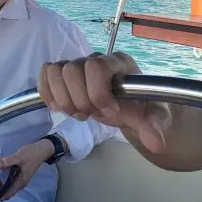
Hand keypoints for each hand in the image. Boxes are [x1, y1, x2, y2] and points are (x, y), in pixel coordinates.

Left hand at [0, 140, 54, 201]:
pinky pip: (8, 180)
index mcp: (20, 182)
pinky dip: (1, 179)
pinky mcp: (18, 174)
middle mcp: (19, 183)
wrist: (41, 150)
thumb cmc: (31, 154)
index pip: (8, 194)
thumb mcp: (20, 156)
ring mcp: (19, 179)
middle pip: (6, 191)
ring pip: (6, 186)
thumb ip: (8, 161)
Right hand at [39, 52, 171, 153]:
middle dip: (80, 100)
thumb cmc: (142, 108)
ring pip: (54, 71)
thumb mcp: (155, 117)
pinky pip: (45, 74)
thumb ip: (154, 127)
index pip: (96, 66)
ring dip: (64, 99)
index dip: (97, 93)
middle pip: (71, 69)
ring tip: (79, 113)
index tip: (111, 111)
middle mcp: (96, 58)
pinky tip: (60, 108)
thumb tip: (155, 143)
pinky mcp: (64, 74)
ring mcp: (78, 65)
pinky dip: (47, 93)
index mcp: (119, 63)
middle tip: (93, 115)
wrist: (132, 108)